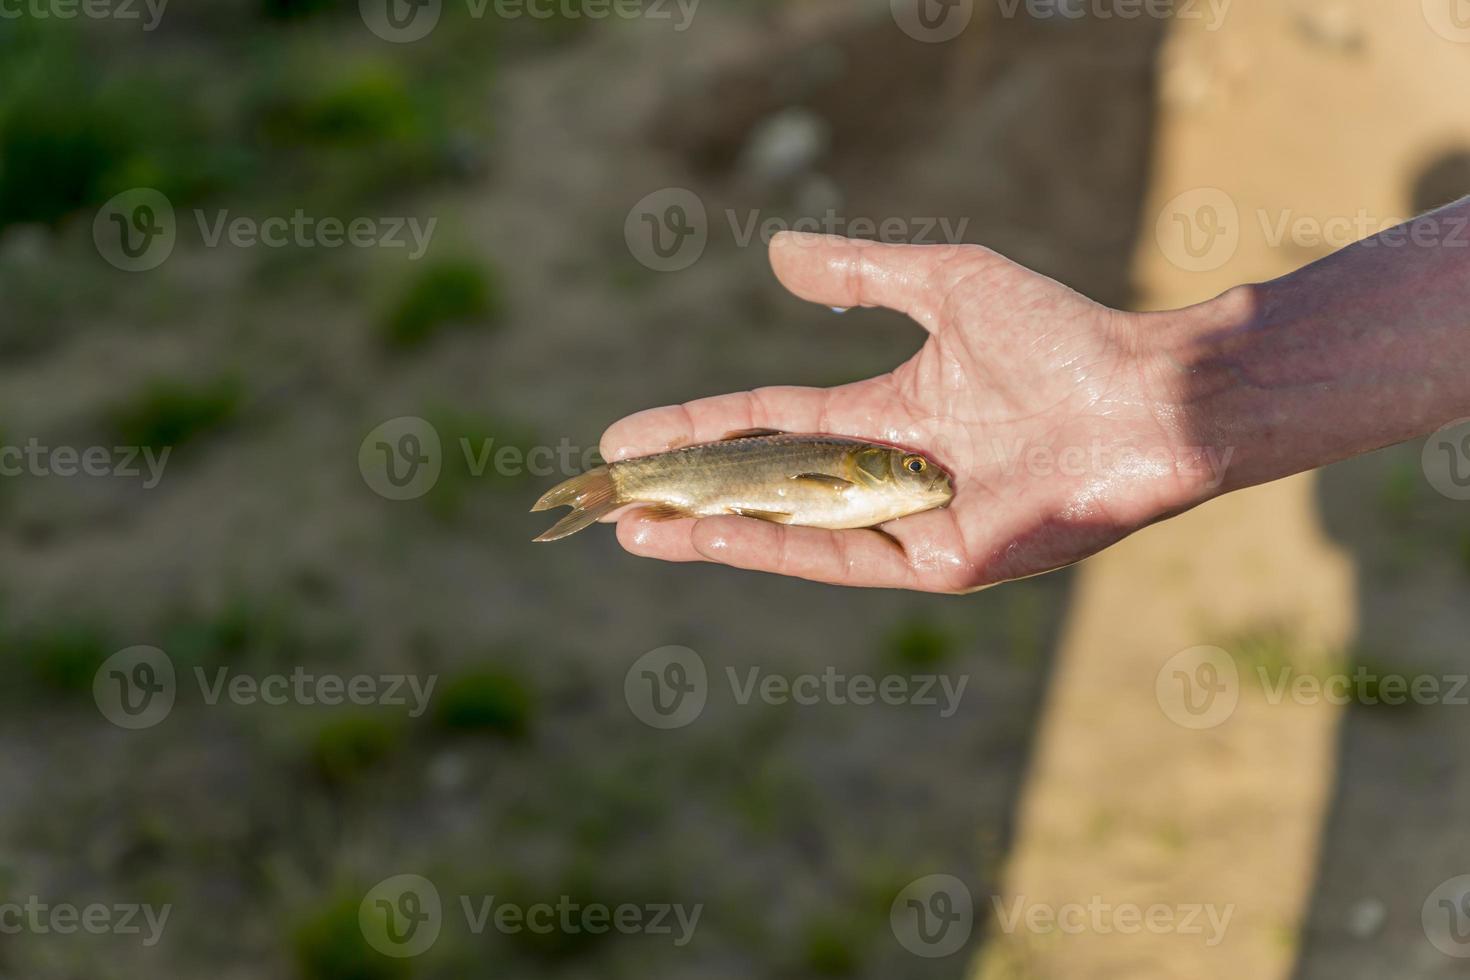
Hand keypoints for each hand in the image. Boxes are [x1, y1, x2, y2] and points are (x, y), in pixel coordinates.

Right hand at [601, 231, 1212, 591]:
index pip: (768, 424)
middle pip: (766, 485)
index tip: (628, 437)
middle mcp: (887, 474)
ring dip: (708, 530)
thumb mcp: (947, 284)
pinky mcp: (939, 562)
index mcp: (885, 413)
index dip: (696, 429)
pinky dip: (770, 549)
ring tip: (632, 524)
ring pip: (788, 529)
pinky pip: (840, 559)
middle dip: (685, 492)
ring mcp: (910, 523)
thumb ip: (863, 276)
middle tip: (607, 495)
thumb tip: (779, 253)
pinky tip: (708, 536)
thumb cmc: (1060, 335)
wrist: (1146, 398)